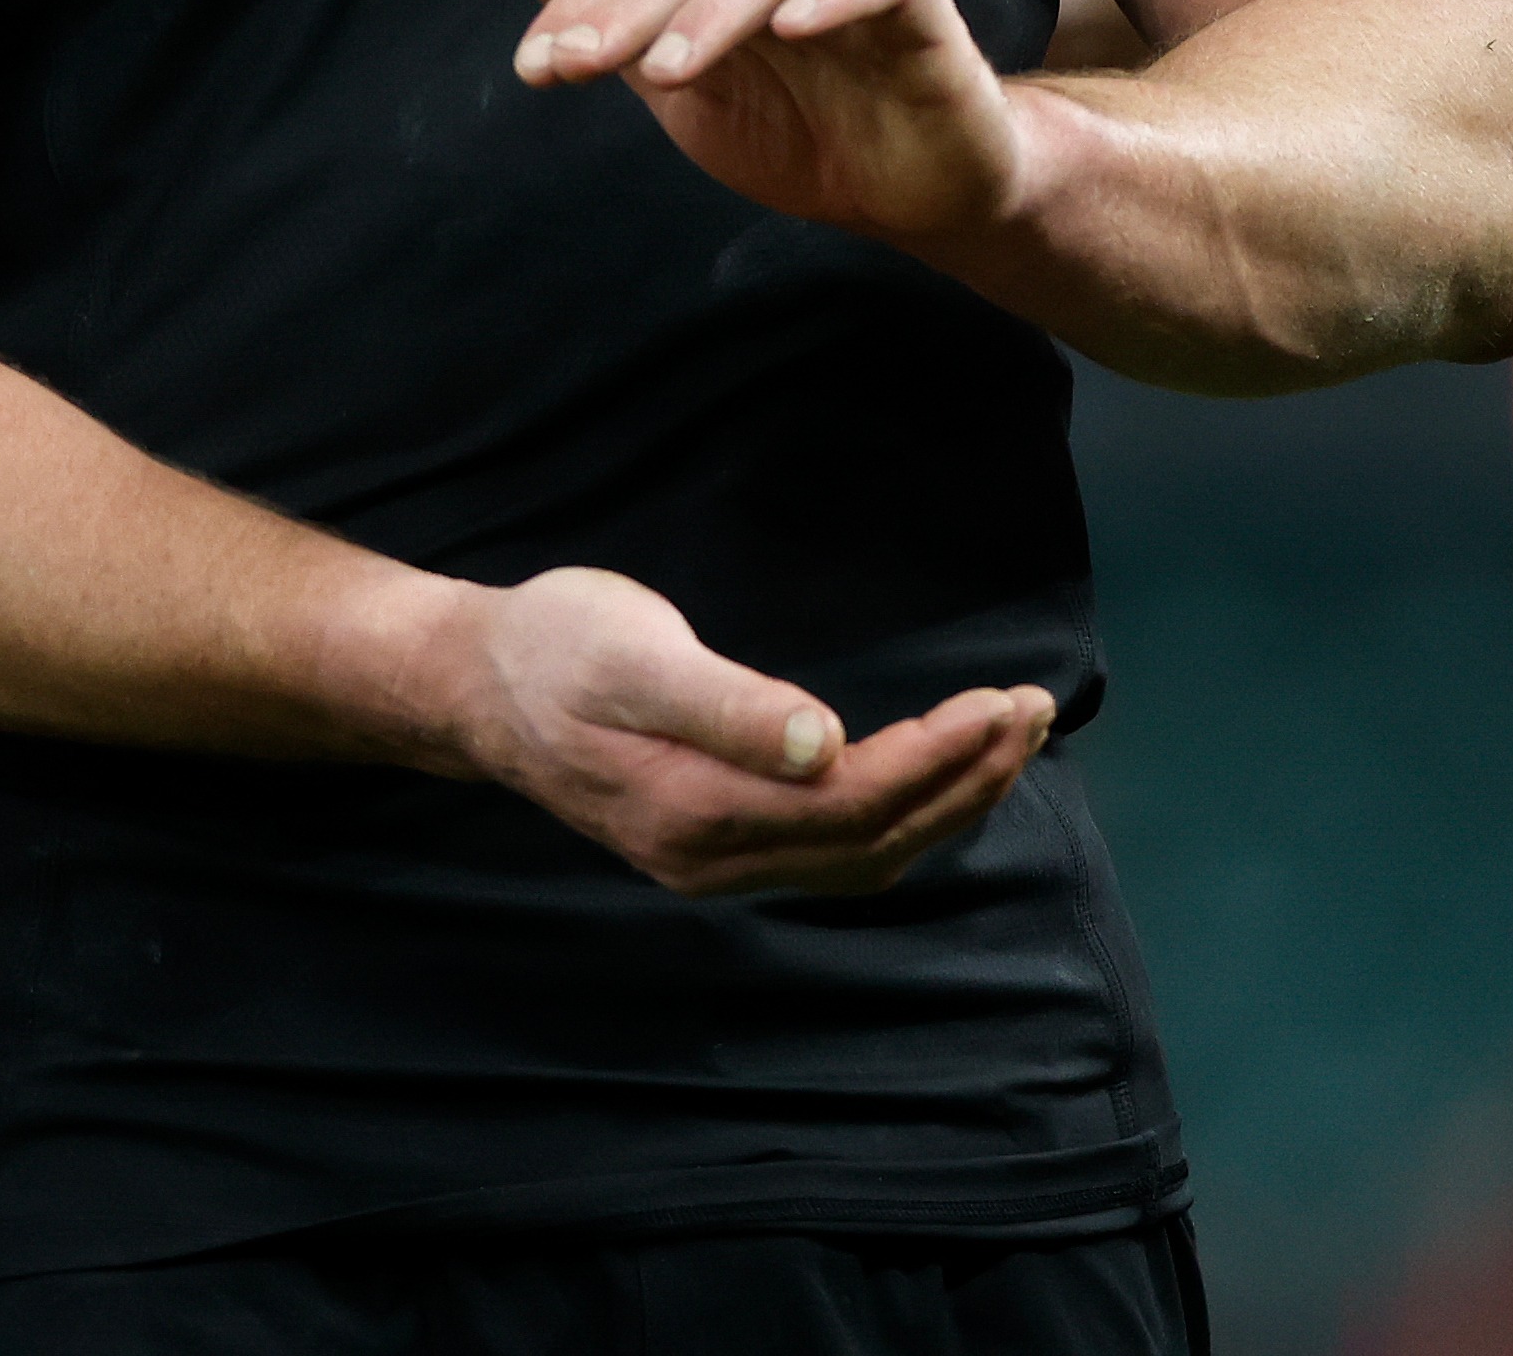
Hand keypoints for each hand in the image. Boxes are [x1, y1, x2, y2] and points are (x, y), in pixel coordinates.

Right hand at [438, 565, 1053, 896]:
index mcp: (698, 811)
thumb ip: (728, 706)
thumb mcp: (634, 656)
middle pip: (873, 839)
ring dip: (946, 803)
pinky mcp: (715, 845)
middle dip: (966, 779)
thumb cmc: (555, 648)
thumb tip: (823, 745)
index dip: (940, 758)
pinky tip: (935, 781)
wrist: (477, 684)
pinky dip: (902, 819)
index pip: (855, 801)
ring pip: (861, 857)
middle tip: (1035, 710)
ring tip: (1010, 741)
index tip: (1003, 702)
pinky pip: (834, 854)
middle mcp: (713, 859)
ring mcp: (714, 863)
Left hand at [498, 0, 1038, 242]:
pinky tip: (792, 25)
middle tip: (577, 64)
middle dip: (627, 6)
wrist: (912, 192)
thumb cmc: (800, 127)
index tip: (535, 68)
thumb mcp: (680, 80)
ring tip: (664, 71)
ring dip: (711, 8)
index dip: (580, 0)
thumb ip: (605, 11)